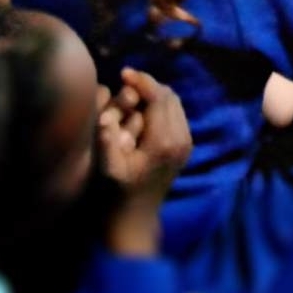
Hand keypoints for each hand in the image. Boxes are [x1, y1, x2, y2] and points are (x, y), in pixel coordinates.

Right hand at [97, 68, 191, 256]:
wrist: (135, 220)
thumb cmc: (116, 195)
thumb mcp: (108, 169)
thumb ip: (107, 141)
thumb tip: (105, 117)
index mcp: (164, 141)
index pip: (159, 97)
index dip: (142, 81)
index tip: (123, 72)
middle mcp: (181, 139)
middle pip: (170, 96)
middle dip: (148, 86)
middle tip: (125, 83)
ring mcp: (186, 143)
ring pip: (175, 103)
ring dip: (155, 95)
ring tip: (131, 94)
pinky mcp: (185, 146)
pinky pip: (176, 114)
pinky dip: (160, 106)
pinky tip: (142, 109)